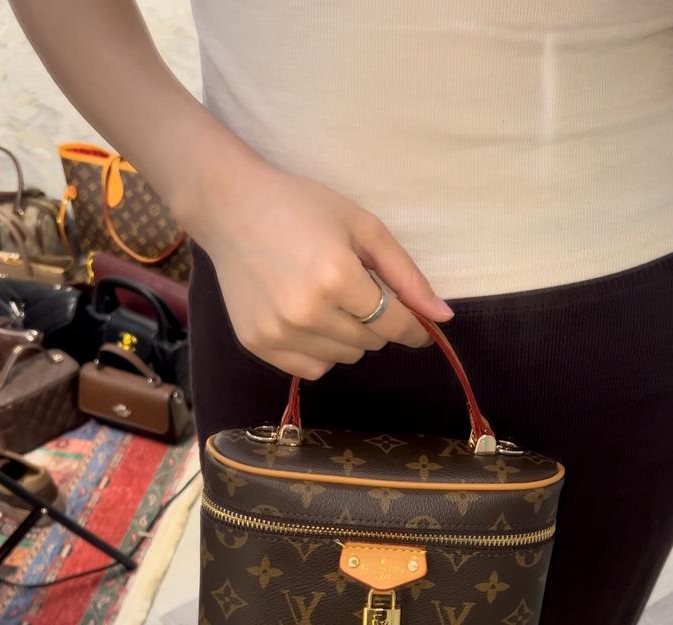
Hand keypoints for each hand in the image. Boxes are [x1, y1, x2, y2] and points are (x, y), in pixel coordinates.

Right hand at [193, 156, 454, 379]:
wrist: (229, 208)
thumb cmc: (302, 207)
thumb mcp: (363, 226)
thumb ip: (405, 274)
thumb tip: (442, 318)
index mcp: (336, 277)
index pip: (393, 323)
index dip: (414, 328)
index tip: (421, 328)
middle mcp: (306, 312)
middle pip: (370, 343)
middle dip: (376, 322)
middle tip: (356, 290)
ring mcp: (277, 333)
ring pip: (343, 359)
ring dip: (349, 338)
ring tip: (329, 301)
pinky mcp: (257, 344)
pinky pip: (311, 369)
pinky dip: (321, 351)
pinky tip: (308, 319)